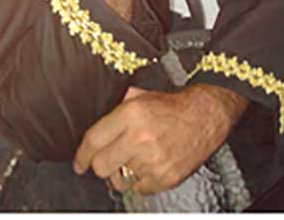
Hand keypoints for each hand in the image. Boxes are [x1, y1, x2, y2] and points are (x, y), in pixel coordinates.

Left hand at [73, 83, 247, 194]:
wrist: (204, 115)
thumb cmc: (172, 106)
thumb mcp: (140, 95)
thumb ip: (117, 107)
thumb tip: (95, 122)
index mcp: (131, 114)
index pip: (93, 141)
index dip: (81, 155)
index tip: (79, 162)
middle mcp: (140, 138)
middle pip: (101, 166)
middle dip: (100, 164)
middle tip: (106, 159)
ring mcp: (153, 160)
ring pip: (119, 180)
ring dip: (121, 173)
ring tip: (132, 159)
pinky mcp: (165, 176)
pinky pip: (139, 188)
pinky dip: (140, 179)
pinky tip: (148, 164)